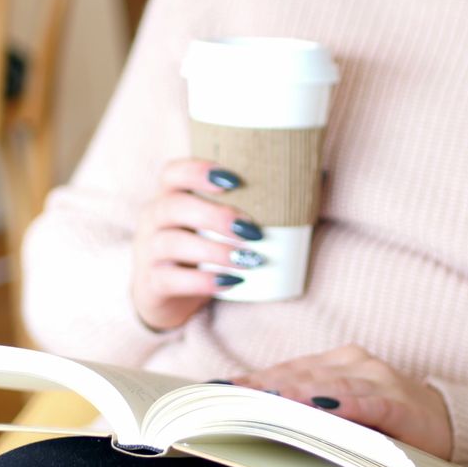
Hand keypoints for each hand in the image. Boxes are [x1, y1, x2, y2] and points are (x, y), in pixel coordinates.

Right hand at [131, 159, 263, 330]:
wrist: (163, 294)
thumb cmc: (200, 248)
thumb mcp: (213, 224)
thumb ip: (247, 204)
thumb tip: (319, 182)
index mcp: (170, 195)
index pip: (173, 173)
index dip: (199, 171)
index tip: (234, 180)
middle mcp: (154, 218)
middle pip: (174, 206)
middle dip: (216, 216)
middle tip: (252, 231)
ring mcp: (148, 251)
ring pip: (172, 243)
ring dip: (214, 250)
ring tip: (249, 260)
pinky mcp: (152, 282)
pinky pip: (171, 279)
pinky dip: (204, 281)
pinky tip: (231, 281)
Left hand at [237, 344, 453, 458]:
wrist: (448, 421)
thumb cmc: (389, 416)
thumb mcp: (347, 404)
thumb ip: (312, 402)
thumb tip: (260, 407)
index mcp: (341, 360)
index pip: (290, 370)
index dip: (256, 379)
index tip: (222, 389)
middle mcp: (358, 363)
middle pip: (303, 375)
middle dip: (266, 387)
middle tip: (233, 398)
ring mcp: (379, 380)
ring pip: (329, 386)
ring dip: (296, 393)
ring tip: (266, 401)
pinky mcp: (398, 403)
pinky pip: (367, 403)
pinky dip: (344, 405)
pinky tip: (324, 409)